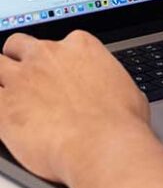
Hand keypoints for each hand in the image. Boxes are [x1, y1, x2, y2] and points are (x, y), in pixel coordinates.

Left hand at [0, 31, 149, 185]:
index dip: (54, 60)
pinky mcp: (4, 107)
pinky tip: (4, 118)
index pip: (57, 42)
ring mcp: (23, 78)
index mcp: (79, 46)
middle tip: (24, 79)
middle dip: (19, 59)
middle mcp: (48, 55)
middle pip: (18, 45)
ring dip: (0, 78)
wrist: (102, 145)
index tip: (56, 74)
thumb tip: (112, 92)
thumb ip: (108, 82)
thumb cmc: (119, 121)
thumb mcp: (125, 89)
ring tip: (7, 94)